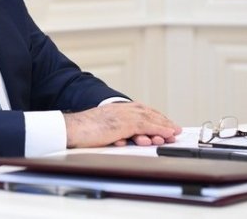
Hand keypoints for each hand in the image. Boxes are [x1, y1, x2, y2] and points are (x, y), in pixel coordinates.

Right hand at [63, 102, 180, 147]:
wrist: (72, 129)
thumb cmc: (81, 130)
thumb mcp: (101, 128)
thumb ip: (114, 130)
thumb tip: (123, 139)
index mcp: (115, 108)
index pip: (139, 110)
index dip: (153, 117)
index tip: (164, 123)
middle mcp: (121, 109)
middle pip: (147, 113)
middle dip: (162, 121)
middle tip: (174, 129)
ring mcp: (123, 115)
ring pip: (149, 119)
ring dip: (163, 127)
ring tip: (173, 133)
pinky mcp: (124, 123)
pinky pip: (145, 126)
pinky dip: (158, 130)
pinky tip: (165, 134)